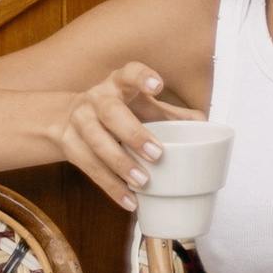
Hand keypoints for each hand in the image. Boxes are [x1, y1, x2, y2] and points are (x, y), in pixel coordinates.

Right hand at [55, 59, 192, 209]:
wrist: (68, 118)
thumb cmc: (117, 109)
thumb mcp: (140, 106)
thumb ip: (170, 114)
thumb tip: (204, 125)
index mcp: (118, 83)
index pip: (128, 72)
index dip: (141, 76)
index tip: (158, 86)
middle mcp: (96, 99)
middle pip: (111, 113)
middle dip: (133, 133)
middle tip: (157, 154)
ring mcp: (80, 122)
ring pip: (97, 143)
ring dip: (121, 165)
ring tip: (143, 182)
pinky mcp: (70, 146)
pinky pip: (90, 168)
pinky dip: (111, 186)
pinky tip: (130, 200)